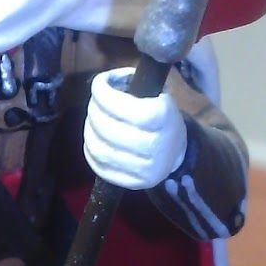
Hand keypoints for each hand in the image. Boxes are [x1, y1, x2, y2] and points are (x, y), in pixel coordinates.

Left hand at [84, 70, 187, 189]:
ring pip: (101, 149)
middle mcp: (156, 146)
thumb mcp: (157, 94)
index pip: (123, 106)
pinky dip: (90, 150)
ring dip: (89, 130)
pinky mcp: (134, 184)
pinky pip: (100, 168)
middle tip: (94, 102)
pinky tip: (94, 138)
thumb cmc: (161, 117)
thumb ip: (130, 85)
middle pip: (108, 129)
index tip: (99, 83)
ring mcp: (145, 169)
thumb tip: (103, 82)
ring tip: (93, 120)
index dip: (103, 93)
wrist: (176, 150)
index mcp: (163, 118)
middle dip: (93, 110)